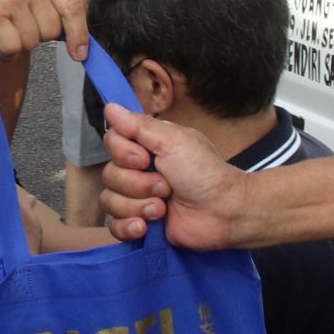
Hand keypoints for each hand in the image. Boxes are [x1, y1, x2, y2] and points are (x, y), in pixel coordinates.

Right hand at [0, 0, 85, 60]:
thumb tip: (63, 31)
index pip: (73, 7)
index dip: (80, 35)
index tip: (80, 54)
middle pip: (52, 32)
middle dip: (36, 36)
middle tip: (16, 24)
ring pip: (32, 42)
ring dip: (18, 43)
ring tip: (2, 27)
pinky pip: (12, 48)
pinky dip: (6, 53)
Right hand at [101, 106, 253, 246]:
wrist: (223, 213)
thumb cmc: (205, 173)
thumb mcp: (174, 141)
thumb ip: (139, 125)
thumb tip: (110, 107)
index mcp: (146, 147)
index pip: (111, 143)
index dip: (122, 153)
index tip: (144, 159)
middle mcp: (138, 171)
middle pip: (109, 174)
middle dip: (137, 184)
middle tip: (166, 186)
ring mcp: (138, 199)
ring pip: (110, 201)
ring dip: (138, 206)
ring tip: (163, 208)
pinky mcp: (140, 224)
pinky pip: (115, 227)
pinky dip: (128, 227)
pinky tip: (146, 227)